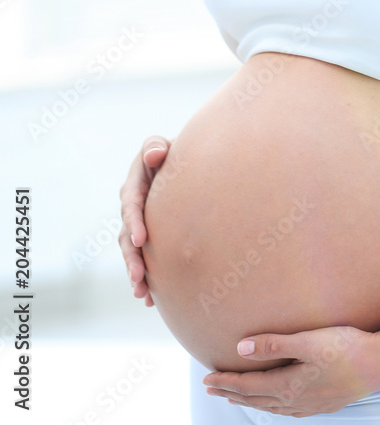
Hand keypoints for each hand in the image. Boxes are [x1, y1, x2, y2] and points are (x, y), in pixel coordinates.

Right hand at [118, 135, 171, 305]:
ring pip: (133, 252)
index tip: (140, 240)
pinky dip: (147, 279)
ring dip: (136, 273)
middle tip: (138, 277)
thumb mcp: (163, 146)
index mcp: (134, 184)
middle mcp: (133, 206)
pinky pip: (145, 259)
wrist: (186, 165)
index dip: (134, 222)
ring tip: (142, 294)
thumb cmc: (176, 152)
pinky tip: (151, 301)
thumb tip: (153, 155)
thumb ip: (156, 148)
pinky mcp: (148, 237)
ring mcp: (139, 223)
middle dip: (131, 258)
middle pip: (127, 235)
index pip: (131, 204)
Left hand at [201, 324, 379, 416]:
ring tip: (236, 397)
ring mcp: (311, 404)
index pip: (249, 385)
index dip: (226, 382)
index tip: (207, 378)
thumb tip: (241, 348)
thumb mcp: (308, 341)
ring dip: (251, 401)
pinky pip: (290, 411)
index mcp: (289, 385)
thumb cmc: (346, 347)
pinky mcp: (324, 403)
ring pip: (272, 406)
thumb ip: (275, 344)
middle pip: (256, 398)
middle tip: (211, 389)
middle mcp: (297, 400)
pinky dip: (274, 408)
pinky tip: (277, 404)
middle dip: (232, 393)